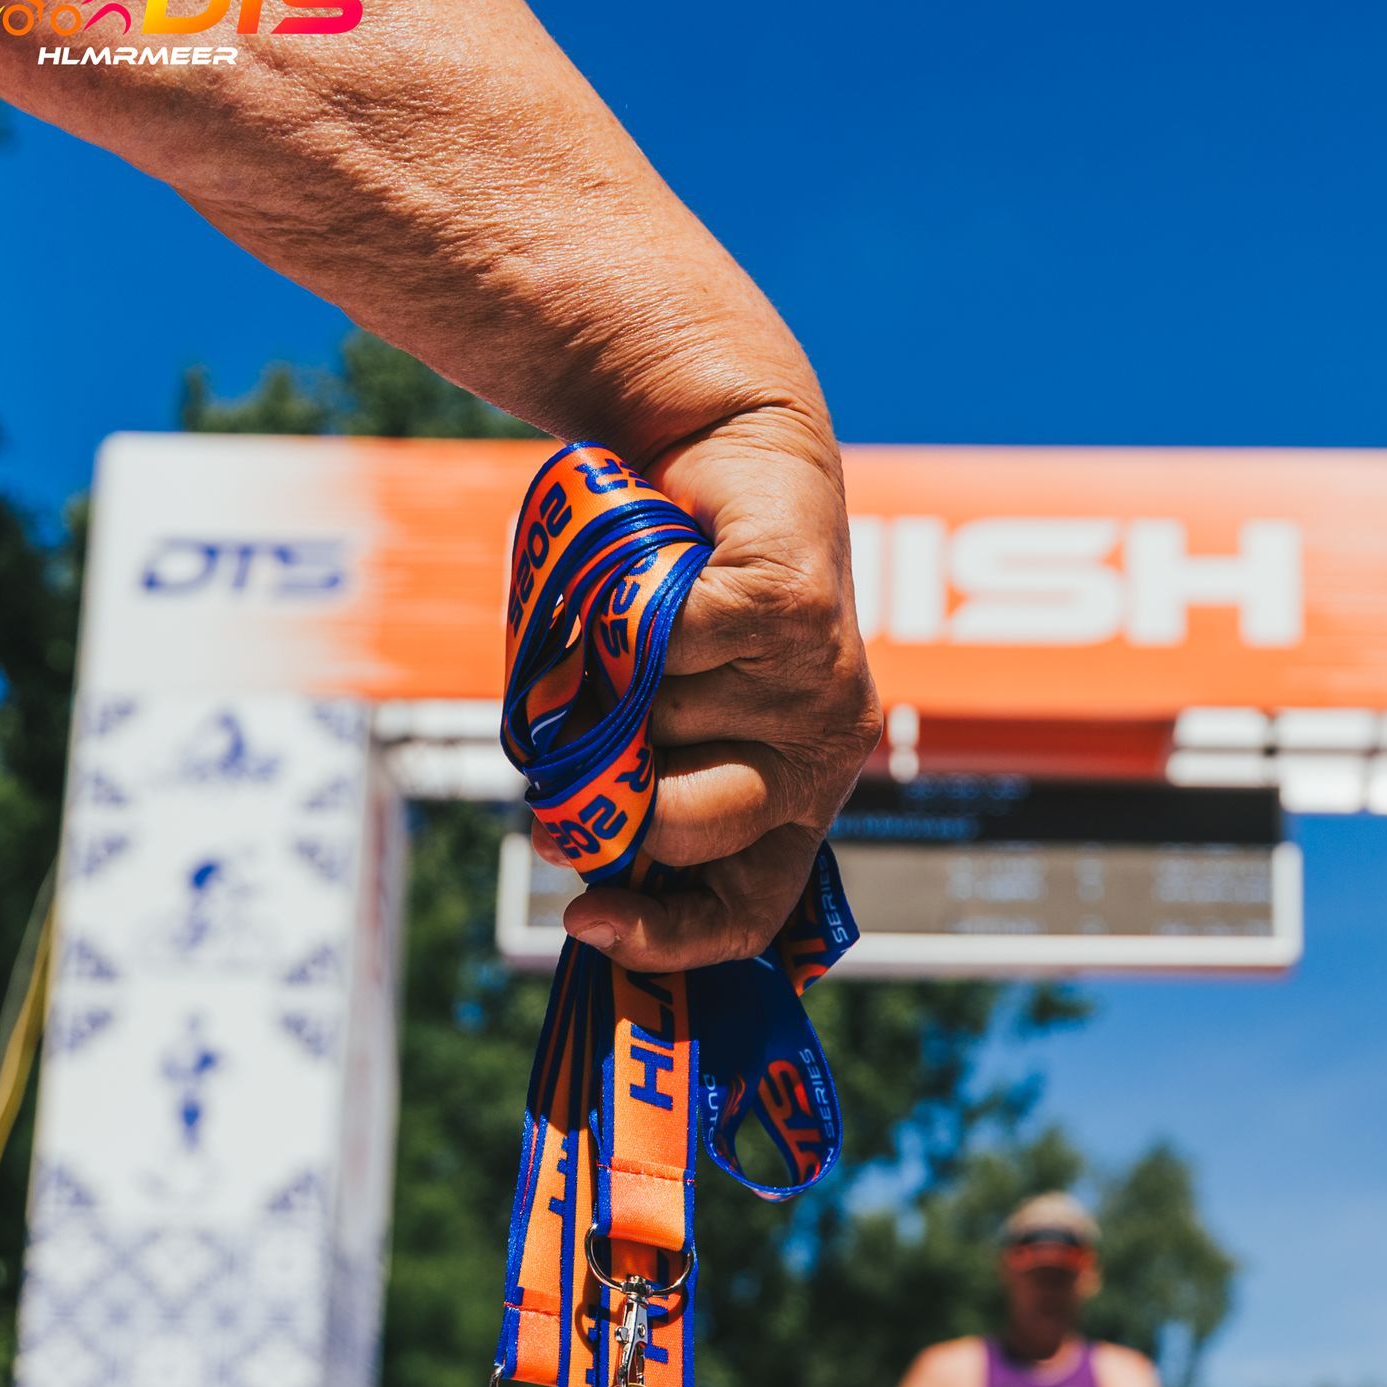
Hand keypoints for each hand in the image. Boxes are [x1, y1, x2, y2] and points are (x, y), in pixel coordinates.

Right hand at [551, 407, 881, 972]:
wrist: (731, 448)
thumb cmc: (678, 604)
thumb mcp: (655, 711)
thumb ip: (630, 782)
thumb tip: (563, 847)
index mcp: (796, 802)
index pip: (745, 914)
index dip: (662, 938)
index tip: (579, 919)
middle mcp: (822, 758)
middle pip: (679, 829)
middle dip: (607, 788)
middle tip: (573, 746)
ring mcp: (819, 688)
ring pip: (657, 725)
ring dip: (610, 674)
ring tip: (632, 628)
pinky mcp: (798, 613)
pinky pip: (663, 643)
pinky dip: (622, 608)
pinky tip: (644, 580)